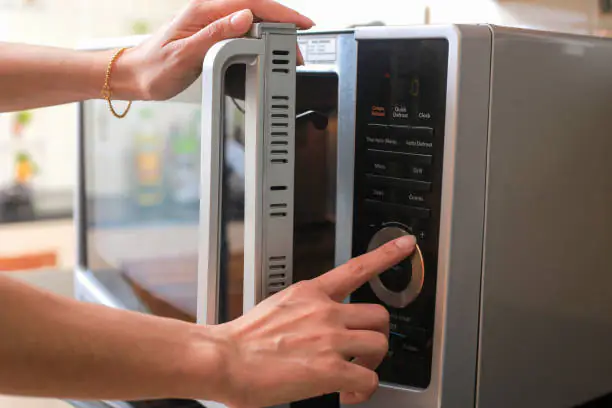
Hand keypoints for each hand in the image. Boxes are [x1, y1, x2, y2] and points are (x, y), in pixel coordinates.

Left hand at [117, 0, 313, 100]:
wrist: (135, 75)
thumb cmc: (154, 68)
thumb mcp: (185, 55)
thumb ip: (216, 34)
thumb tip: (245, 18)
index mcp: (203, 11)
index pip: (251, 4)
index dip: (280, 13)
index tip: (300, 23)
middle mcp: (207, 11)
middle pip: (255, 7)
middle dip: (282, 23)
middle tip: (298, 44)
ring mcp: (210, 20)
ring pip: (251, 17)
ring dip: (273, 29)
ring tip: (288, 47)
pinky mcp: (210, 31)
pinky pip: (242, 27)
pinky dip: (260, 35)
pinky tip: (268, 44)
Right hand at [214, 234, 416, 406]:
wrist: (224, 359)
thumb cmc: (242, 340)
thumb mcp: (276, 307)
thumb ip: (302, 311)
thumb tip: (311, 327)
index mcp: (310, 293)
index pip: (357, 267)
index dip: (387, 255)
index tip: (406, 245)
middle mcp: (325, 311)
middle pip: (379, 315)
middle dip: (376, 335)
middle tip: (363, 351)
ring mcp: (330, 339)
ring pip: (379, 344)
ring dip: (372, 362)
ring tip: (355, 373)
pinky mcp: (330, 369)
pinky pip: (369, 378)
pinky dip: (364, 390)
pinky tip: (349, 393)